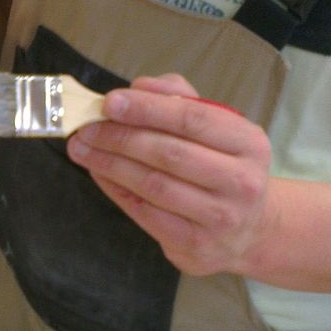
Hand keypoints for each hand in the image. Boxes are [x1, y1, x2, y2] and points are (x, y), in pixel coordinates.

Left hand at [65, 72, 274, 276]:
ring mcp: (220, 217)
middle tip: (86, 127)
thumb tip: (137, 87)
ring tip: (81, 148)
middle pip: (169, 153)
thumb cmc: (222, 167)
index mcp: (248, 143)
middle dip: (120, 137)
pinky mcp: (195, 244)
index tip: (109, 102)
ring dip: (110, 163)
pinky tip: (98, 173)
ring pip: (153, 184)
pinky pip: (145, 212)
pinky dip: (116, 189)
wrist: (248, 230)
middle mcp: (241, 181)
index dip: (147, 109)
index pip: (192, 119)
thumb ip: (177, 98)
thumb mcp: (213, 127)